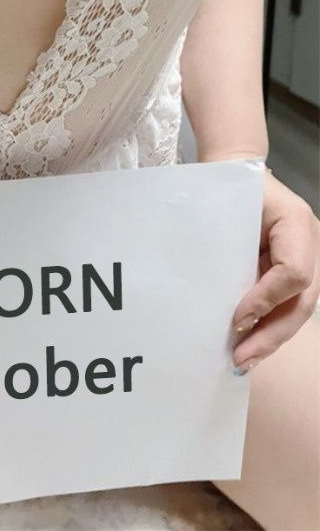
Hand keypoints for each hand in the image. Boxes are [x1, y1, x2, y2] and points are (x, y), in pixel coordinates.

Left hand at [232, 168, 318, 372]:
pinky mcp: (290, 271)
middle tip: (241, 358)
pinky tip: (247, 346)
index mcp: (297, 223)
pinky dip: (266, 327)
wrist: (233, 172)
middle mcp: (309, 244)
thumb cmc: (226, 187)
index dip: (267, 299)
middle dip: (271, 334)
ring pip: (296, 310)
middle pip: (302, 302)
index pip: (295, 272)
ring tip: (242, 360)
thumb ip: (230, 248)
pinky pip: (284, 305)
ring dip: (269, 338)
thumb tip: (223, 302)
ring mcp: (305, 259)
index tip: (236, 318)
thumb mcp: (228, 209)